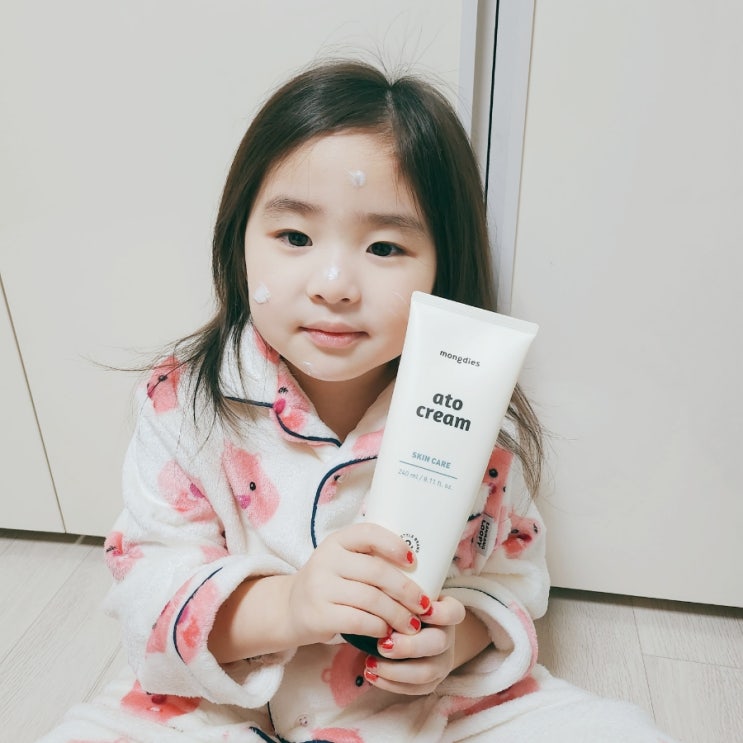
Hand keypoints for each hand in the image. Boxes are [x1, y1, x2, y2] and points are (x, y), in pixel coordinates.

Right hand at [286, 523, 429, 646]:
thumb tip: (420, 570)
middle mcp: (326, 560)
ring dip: (398, 614)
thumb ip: (371, 559)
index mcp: (337, 541)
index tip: (414, 561)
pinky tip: (386, 631)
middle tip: (423, 605)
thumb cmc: (331, 583)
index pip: (369, 533)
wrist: (290, 608)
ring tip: (411, 624)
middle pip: (377, 572)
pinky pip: (359, 621)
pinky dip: (379, 627)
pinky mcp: (318, 615)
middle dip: (406, 590)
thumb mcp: (344, 562)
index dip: (394, 545)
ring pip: (372, 599)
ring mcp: (320, 588)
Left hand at [363, 595, 466, 694]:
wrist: (415, 630)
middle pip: (438, 643)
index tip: (422, 610)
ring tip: (370, 663)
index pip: (453, 612)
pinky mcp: (430, 682)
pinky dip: (390, 683)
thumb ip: (397, 590)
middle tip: (383, 644)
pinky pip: (413, 689)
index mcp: (447, 611)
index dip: (441, 614)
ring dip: (396, 670)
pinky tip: (370, 673)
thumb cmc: (405, 604)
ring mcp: (441, 661)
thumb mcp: (406, 593)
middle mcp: (447, 637)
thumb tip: (376, 584)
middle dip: (409, 646)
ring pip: (426, 672)